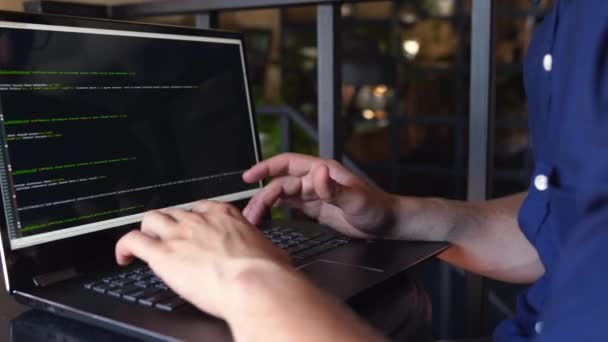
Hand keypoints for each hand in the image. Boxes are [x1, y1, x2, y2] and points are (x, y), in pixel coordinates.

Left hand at [115, 200, 289, 318]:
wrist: (255, 283)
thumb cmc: (266, 271)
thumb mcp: (271, 251)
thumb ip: (265, 249)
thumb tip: (274, 256)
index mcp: (225, 215)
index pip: (200, 208)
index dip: (192, 219)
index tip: (191, 228)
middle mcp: (199, 220)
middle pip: (173, 211)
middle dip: (169, 224)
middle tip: (168, 239)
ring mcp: (179, 234)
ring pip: (150, 219)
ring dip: (146, 230)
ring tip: (145, 244)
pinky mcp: (162, 254)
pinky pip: (132, 241)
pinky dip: (124, 247)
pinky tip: (123, 257)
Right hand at [242, 153, 395, 238]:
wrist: (386, 224)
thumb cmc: (376, 208)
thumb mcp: (356, 199)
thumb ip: (334, 189)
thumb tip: (317, 173)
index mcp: (322, 171)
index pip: (287, 164)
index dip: (266, 167)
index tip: (248, 176)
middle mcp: (315, 180)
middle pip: (280, 184)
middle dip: (262, 197)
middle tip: (249, 214)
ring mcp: (314, 194)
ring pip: (282, 196)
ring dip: (266, 206)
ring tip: (252, 220)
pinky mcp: (315, 209)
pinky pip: (290, 207)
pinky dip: (275, 212)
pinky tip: (265, 220)